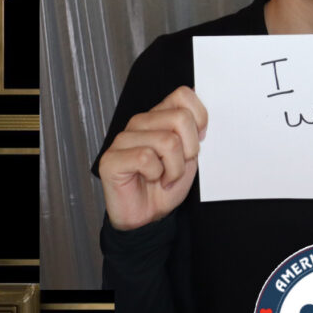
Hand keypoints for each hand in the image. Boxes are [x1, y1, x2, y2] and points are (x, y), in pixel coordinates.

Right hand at [98, 86, 207, 230]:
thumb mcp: (190, 155)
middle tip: (179, 166)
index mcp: (159, 116)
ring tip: (165, 177)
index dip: (200, 118)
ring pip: (168, 141)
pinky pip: (146, 158)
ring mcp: (123, 138)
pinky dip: (156, 174)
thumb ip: (194, 130)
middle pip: (180, 118)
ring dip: (174, 168)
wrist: (148, 217)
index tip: (199, 140)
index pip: (183, 95)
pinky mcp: (111, 158)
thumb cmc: (167, 185)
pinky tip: (150, 179)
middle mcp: (141, 122)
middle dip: (189, 149)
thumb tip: (200, 105)